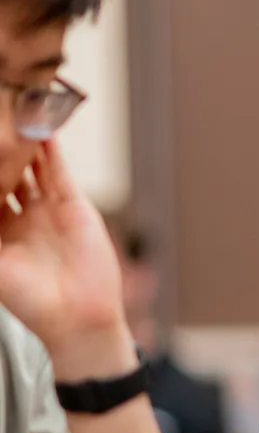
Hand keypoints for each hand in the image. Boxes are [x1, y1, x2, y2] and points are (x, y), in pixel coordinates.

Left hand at [0, 140, 129, 375]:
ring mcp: (47, 211)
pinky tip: (39, 129)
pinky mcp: (73, 206)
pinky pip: (57, 171)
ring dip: (20, 145)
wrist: (78, 317)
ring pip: (28, 168)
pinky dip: (49, 150)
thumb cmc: (29, 300)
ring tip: (10, 115)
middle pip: (1, 176)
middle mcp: (19, 218)